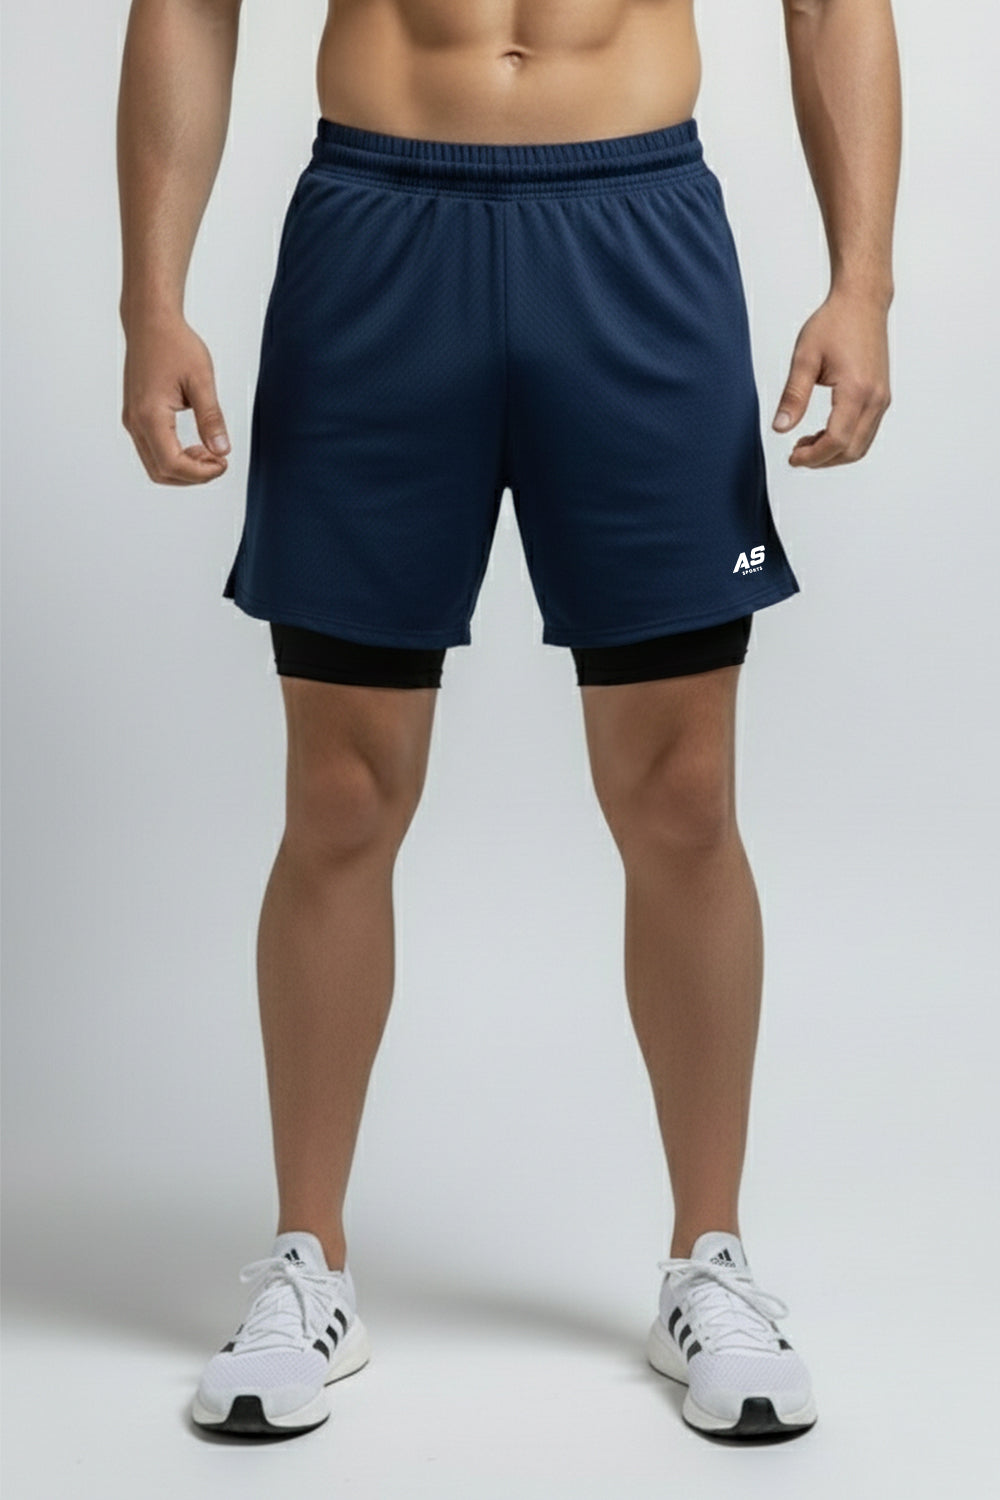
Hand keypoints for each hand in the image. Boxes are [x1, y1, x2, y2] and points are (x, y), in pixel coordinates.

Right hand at [121, 314, 230, 483]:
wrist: (150, 322)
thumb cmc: (174, 343)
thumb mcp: (201, 380)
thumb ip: (211, 418)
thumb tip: (221, 449)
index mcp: (150, 414)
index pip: (172, 464)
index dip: (201, 473)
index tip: (223, 463)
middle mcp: (135, 422)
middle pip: (161, 472)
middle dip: (193, 475)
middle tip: (218, 461)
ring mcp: (133, 420)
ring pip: (155, 465)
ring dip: (184, 468)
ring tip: (208, 452)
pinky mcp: (135, 416)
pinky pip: (152, 450)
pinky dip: (174, 457)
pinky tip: (194, 445)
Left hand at [772, 287, 891, 466]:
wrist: (862, 302)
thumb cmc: (835, 322)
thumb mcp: (805, 358)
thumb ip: (793, 396)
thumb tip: (780, 427)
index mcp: (856, 390)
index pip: (837, 440)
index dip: (813, 456)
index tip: (793, 457)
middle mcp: (875, 398)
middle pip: (851, 450)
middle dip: (822, 459)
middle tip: (797, 454)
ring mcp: (882, 398)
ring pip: (861, 445)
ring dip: (834, 453)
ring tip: (807, 444)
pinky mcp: (882, 396)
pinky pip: (866, 431)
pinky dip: (845, 441)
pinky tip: (823, 432)